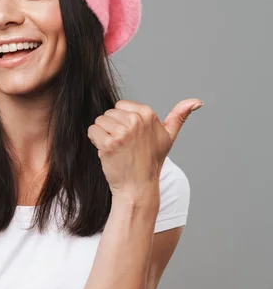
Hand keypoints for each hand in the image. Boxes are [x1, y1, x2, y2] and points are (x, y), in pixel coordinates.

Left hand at [87, 98, 202, 200]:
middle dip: (112, 128)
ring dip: (103, 135)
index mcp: (148, 114)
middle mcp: (136, 120)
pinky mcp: (109, 143)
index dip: (122, 121)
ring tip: (117, 149)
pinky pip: (92, 131)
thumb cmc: (151, 162)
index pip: (120, 106)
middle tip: (124, 146)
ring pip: (99, 122)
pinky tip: (108, 152)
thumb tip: (197, 101)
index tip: (132, 137)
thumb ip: (179, 117)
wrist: (138, 187)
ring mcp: (122, 132)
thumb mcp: (168, 138)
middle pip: (108, 113)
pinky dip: (96, 141)